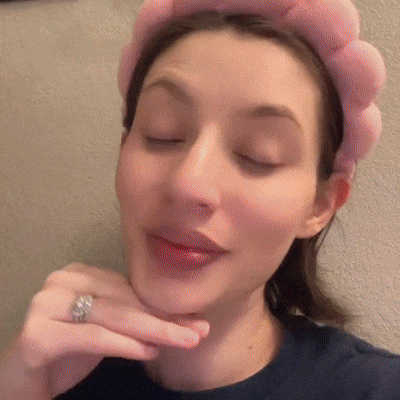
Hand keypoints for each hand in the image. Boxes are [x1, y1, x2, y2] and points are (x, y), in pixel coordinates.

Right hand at [13, 263, 209, 397]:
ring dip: (153, 330)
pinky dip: (123, 344)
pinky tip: (149, 351)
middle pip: (124, 301)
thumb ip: (134, 319)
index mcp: (80, 274)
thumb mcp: (107, 330)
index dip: (164, 307)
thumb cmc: (67, 351)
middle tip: (198, 331)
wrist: (22, 379)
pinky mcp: (38, 334)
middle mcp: (62, 281)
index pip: (130, 290)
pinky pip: (91, 337)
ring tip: (185, 340)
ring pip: (112, 316)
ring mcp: (47, 304)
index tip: (196, 320)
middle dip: (165, 319)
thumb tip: (182, 320)